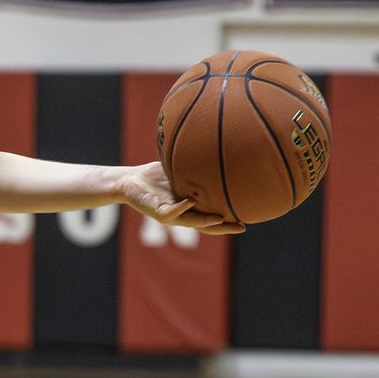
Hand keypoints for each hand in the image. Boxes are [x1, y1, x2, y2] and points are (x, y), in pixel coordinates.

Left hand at [119, 161, 243, 233]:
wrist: (131, 180)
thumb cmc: (158, 177)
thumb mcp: (182, 172)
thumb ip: (198, 168)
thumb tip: (218, 149)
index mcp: (191, 208)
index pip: (214, 217)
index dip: (229, 220)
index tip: (247, 220)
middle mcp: (183, 214)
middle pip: (207, 225)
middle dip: (224, 228)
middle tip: (242, 227)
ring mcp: (170, 215)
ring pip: (191, 222)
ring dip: (206, 221)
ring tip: (221, 219)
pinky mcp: (157, 212)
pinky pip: (171, 212)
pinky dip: (181, 208)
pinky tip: (191, 201)